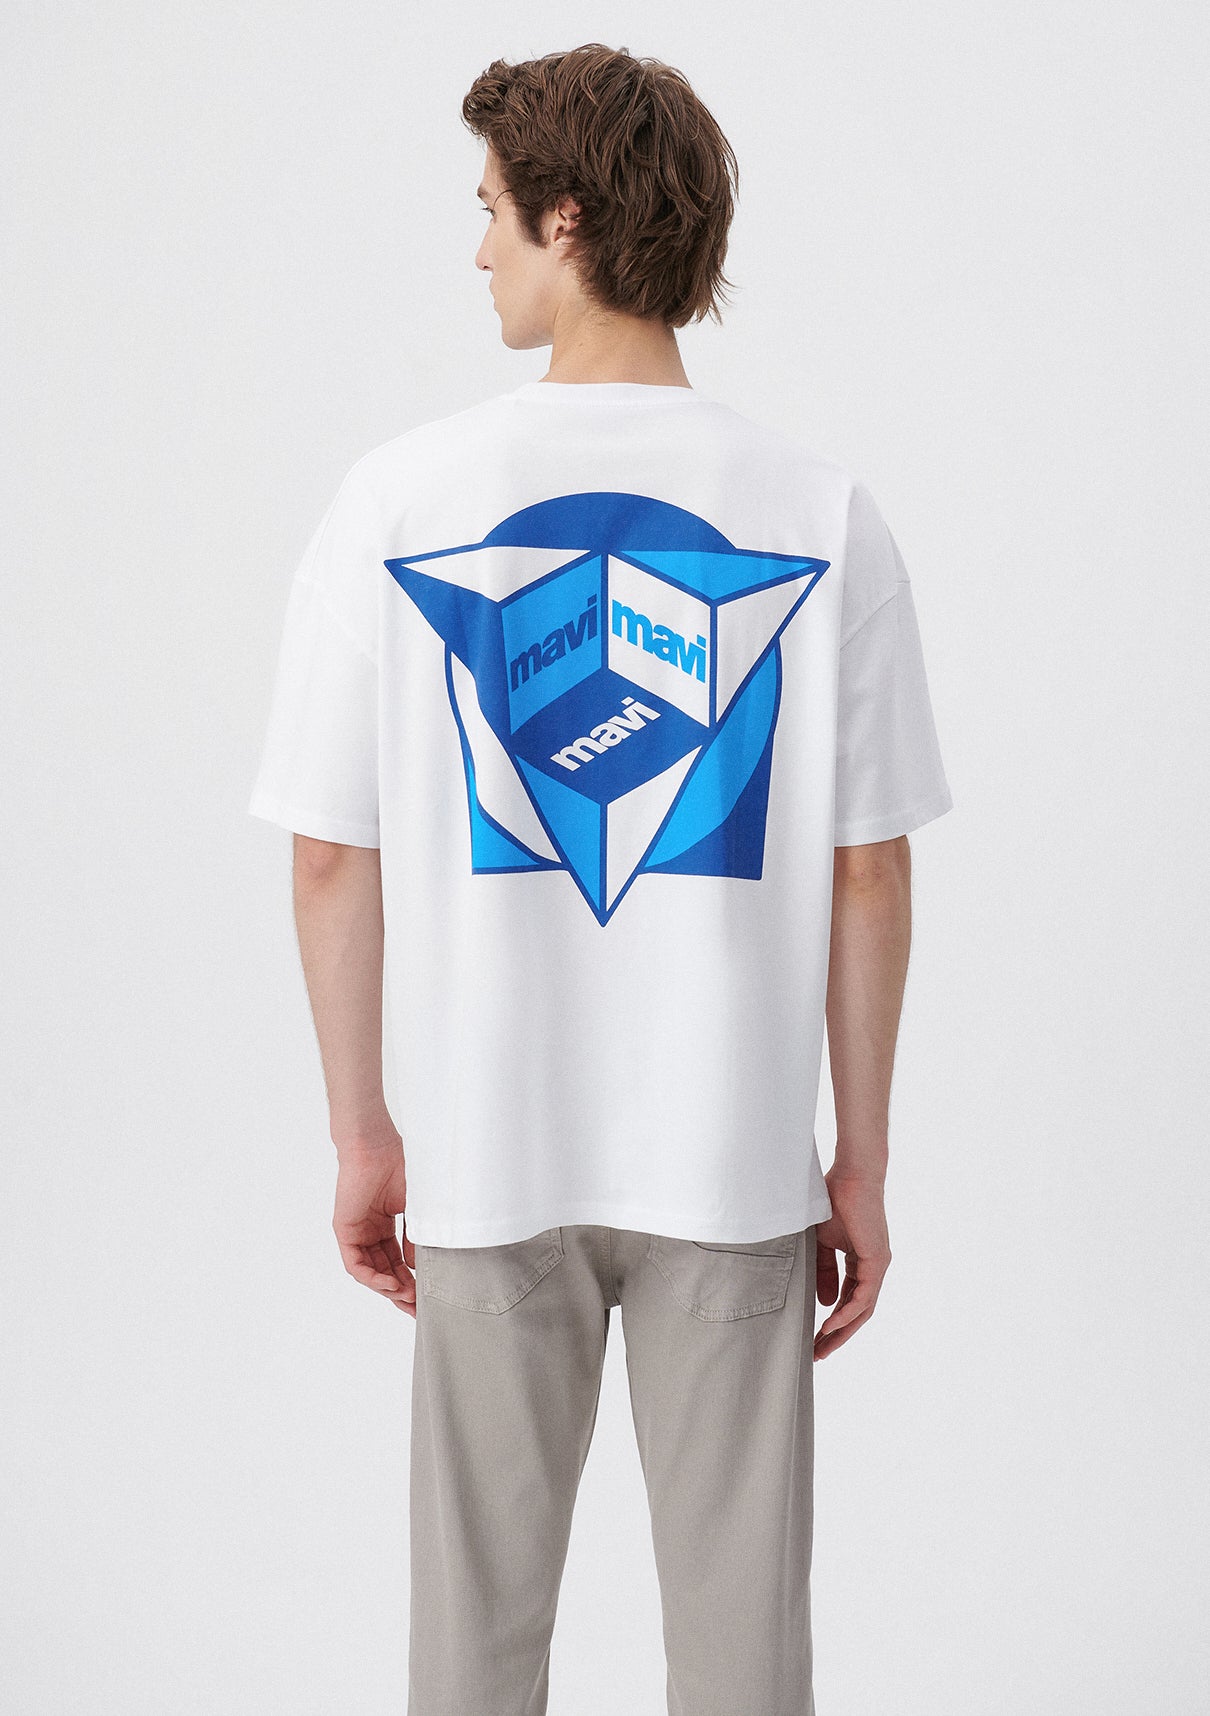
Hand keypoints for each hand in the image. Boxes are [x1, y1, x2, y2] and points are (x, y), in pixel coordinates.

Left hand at [332, 1132, 416, 1316]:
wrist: (376, 1146)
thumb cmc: (398, 1166)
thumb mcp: (416, 1208)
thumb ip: (415, 1237)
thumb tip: (418, 1267)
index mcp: (386, 1225)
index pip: (398, 1261)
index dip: (412, 1280)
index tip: (427, 1298)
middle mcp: (370, 1232)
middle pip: (385, 1272)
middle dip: (402, 1292)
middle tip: (417, 1309)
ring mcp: (357, 1233)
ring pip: (370, 1272)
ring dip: (388, 1289)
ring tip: (407, 1298)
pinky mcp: (345, 1231)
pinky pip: (355, 1264)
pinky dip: (371, 1278)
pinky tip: (389, 1285)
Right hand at [813, 1170, 891, 1360]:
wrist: (850, 1176)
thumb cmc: (834, 1201)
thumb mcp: (821, 1243)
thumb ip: (823, 1271)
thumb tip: (823, 1303)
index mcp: (860, 1263)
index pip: (847, 1301)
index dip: (831, 1321)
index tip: (813, 1338)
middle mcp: (873, 1268)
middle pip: (857, 1313)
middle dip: (837, 1335)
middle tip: (817, 1354)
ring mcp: (878, 1266)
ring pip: (862, 1310)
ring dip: (842, 1331)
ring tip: (821, 1347)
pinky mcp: (877, 1261)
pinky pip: (863, 1297)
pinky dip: (847, 1313)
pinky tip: (830, 1324)